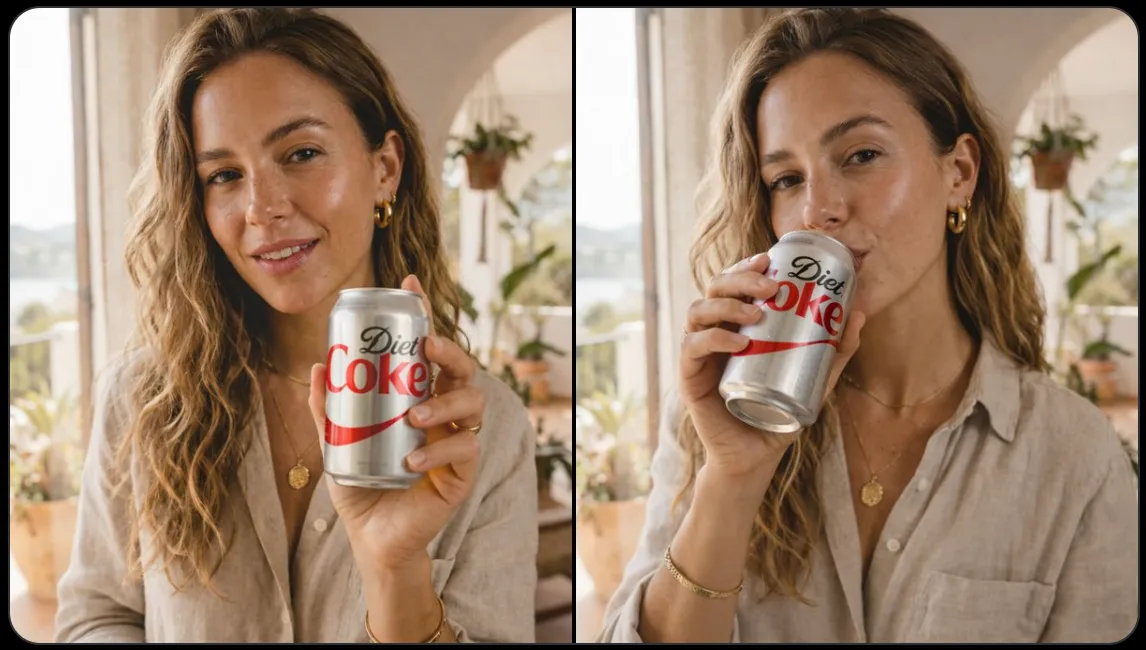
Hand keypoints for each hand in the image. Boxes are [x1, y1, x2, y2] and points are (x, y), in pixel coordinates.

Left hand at [307, 274, 484, 570]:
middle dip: (449, 350)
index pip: (427, 347)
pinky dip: (439, 451)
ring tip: (415, 417)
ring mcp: (456, 439)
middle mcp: (443, 411)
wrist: (371, 538)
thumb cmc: (360, 485)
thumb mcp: (335, 442)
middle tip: (427, 347)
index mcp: (418, 395)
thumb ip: (327, 408)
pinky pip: (465, 448)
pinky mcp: (463, 471)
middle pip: (462, 367)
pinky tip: (413, 461)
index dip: (423, 312)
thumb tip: (319, 364)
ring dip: (446, 402)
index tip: (409, 283)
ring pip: (473, 402)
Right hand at [679, 252, 864, 479]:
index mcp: (736, 326)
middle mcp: (713, 333)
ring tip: (757, 314)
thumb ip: (835, 351)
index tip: (769, 260)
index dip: (745, 266)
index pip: (733, 283)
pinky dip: (713, 339)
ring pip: (699, 311)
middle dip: (739, 279)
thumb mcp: (814, 380)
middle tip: (770, 288)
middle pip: (715, 289)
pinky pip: (692, 347)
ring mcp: (698, 354)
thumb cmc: (778, 414)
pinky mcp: (689, 377)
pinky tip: (738, 343)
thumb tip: (859, 314)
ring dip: (727, 305)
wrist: (754, 457)